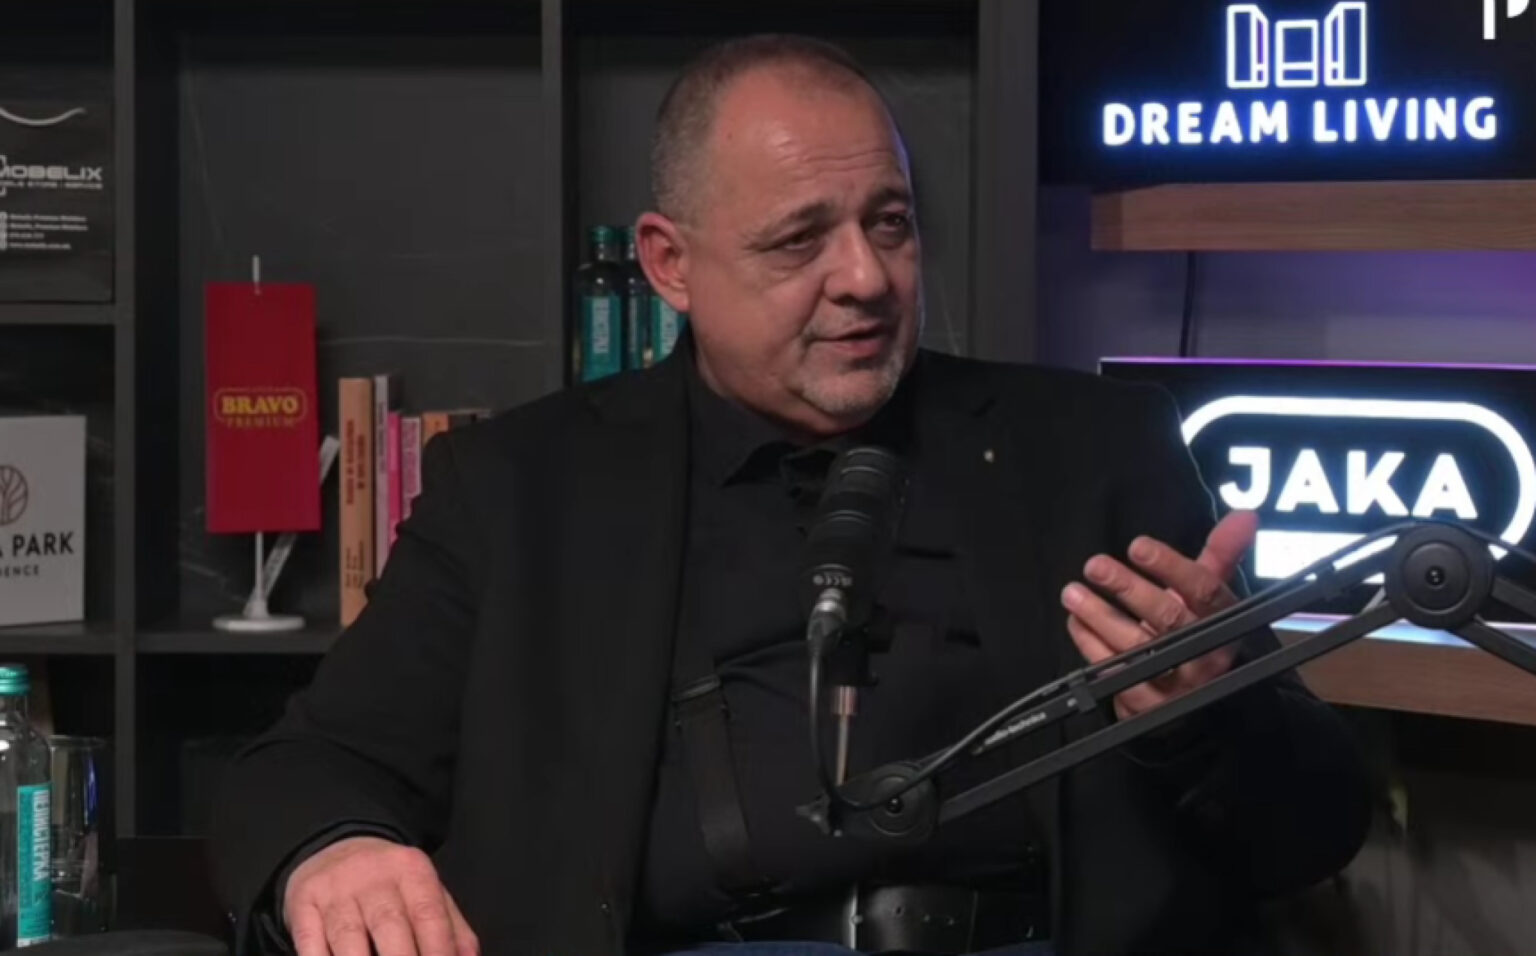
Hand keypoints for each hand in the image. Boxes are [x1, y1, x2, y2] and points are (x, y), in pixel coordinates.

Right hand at [284, 836, 478, 955]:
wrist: (336, 847)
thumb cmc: (390, 884)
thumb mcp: (426, 892)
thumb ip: (452, 928)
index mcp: (412, 871)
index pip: (429, 916)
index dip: (438, 951)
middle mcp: (374, 876)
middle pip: (389, 925)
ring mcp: (335, 889)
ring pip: (347, 937)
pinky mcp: (303, 902)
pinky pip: (309, 940)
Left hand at [1062, 511, 1258, 720]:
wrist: (1198, 703)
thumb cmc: (1197, 635)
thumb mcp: (1211, 600)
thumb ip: (1221, 556)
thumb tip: (1244, 515)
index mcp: (1223, 623)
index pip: (1203, 591)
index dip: (1171, 566)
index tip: (1138, 546)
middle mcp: (1203, 655)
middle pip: (1168, 618)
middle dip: (1129, 589)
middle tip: (1096, 565)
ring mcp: (1174, 684)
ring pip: (1134, 648)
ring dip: (1099, 616)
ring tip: (1073, 592)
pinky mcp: (1145, 705)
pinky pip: (1112, 673)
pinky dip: (1090, 644)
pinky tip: (1076, 621)